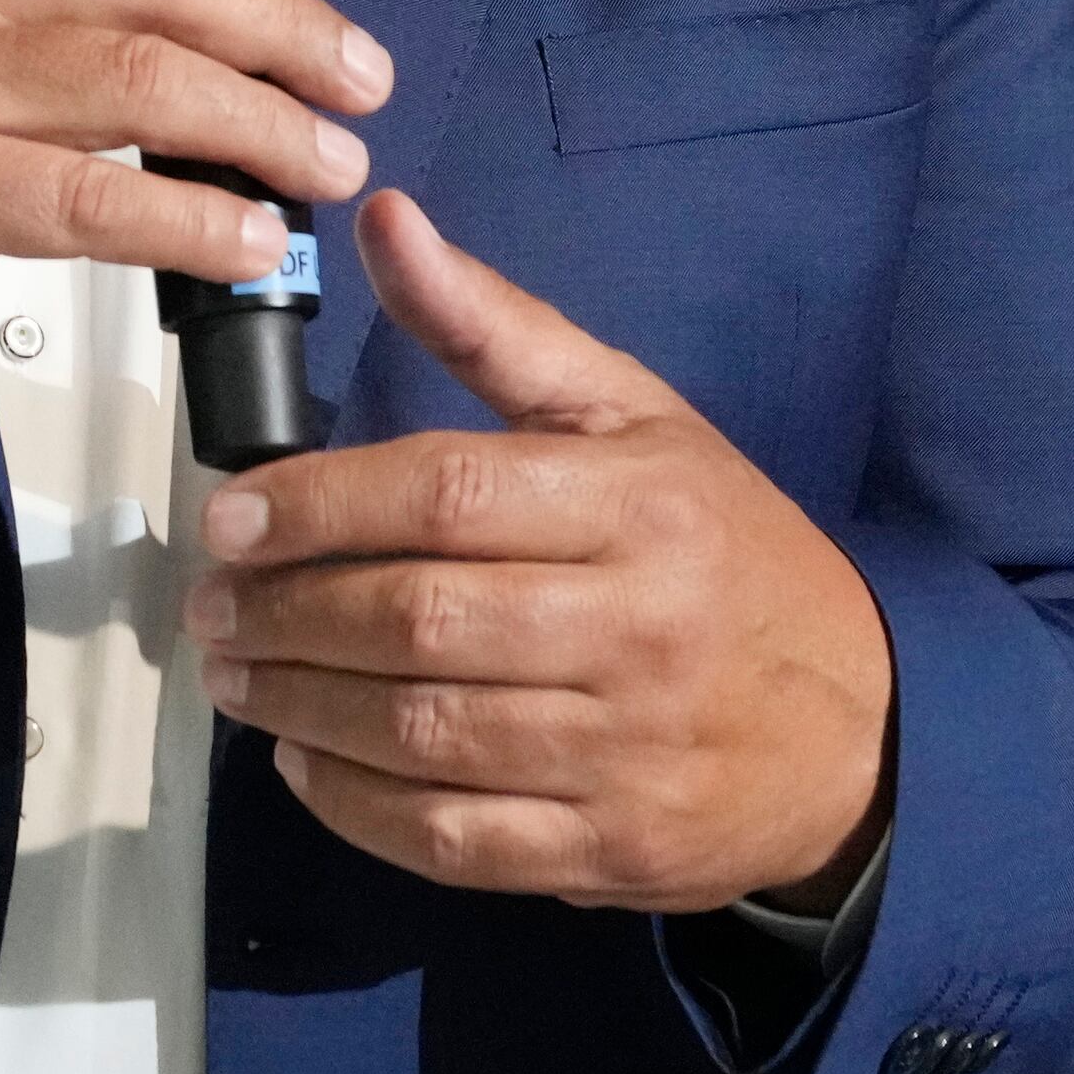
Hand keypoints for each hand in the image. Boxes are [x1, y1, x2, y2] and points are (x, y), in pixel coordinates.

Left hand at [184, 189, 893, 914]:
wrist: (864, 722)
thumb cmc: (721, 546)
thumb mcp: (631, 414)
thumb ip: (494, 324)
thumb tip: (384, 222)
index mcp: (636, 505)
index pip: (449, 496)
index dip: (320, 504)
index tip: (232, 519)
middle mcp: (634, 628)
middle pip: (421, 620)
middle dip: (288, 613)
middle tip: (210, 607)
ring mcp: (624, 752)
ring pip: (425, 734)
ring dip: (301, 708)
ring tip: (234, 674)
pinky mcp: (611, 851)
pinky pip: (455, 837)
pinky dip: (358, 807)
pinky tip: (302, 763)